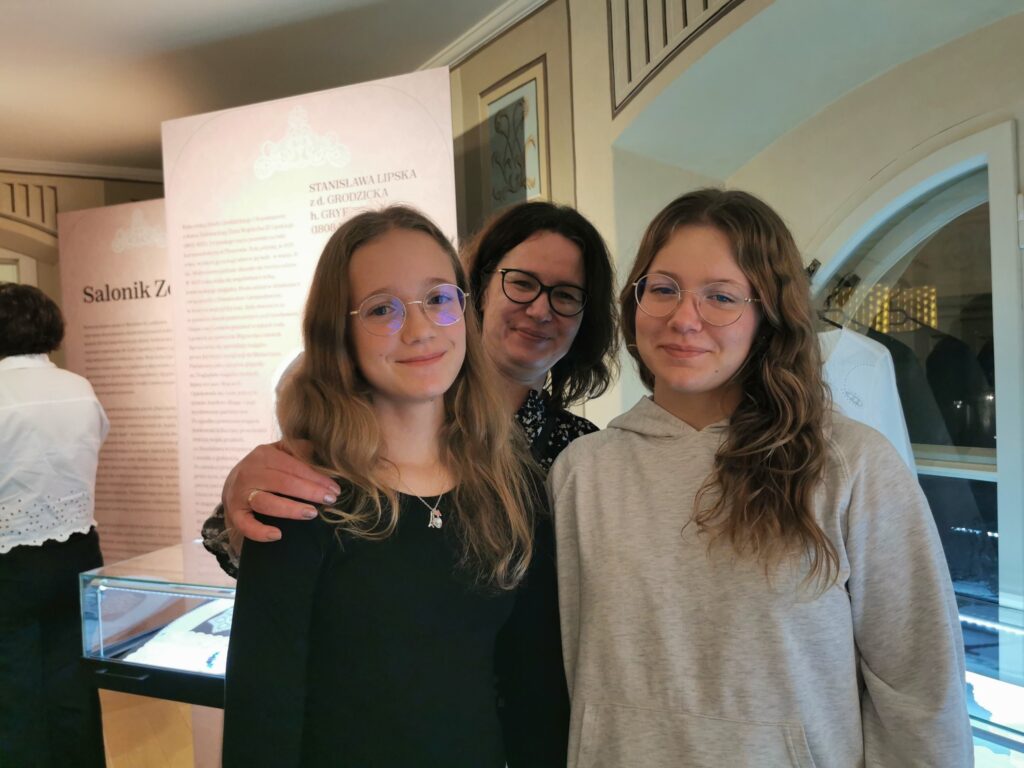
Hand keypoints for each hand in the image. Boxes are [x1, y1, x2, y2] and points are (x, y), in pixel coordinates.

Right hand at [223, 441, 339, 542]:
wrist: (233, 483)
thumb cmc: (264, 469)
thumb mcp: (278, 453)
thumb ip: (297, 449)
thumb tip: (321, 449)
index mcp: (264, 455)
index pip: (294, 467)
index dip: (316, 478)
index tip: (334, 489)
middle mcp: (250, 472)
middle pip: (284, 483)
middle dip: (310, 492)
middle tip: (330, 500)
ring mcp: (239, 494)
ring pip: (266, 503)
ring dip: (291, 509)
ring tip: (312, 513)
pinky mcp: (234, 513)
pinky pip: (246, 525)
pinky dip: (260, 531)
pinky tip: (277, 535)